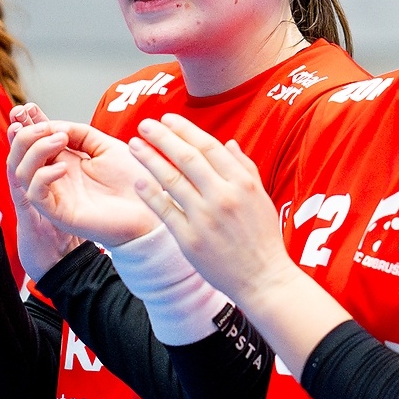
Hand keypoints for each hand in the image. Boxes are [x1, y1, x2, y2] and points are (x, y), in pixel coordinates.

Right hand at [10, 112, 158, 247]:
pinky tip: (63, 166)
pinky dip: (42, 177)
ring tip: (59, 140)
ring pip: (21, 172)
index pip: (35, 140)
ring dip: (34, 151)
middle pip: (20, 155)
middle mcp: (55, 177)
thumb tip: (54, 126)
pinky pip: (36, 195)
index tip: (27, 108)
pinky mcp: (59, 213)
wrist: (151, 208)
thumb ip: (79, 133)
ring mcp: (55, 195)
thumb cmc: (133, 180)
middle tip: (43, 125)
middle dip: (24, 135)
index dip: (27, 123)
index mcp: (65, 160)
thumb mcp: (104, 146)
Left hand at [130, 113, 292, 307]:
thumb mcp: (261, 198)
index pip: (208, 147)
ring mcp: (205, 218)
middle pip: (187, 158)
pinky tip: (138, 181)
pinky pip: (165, 211)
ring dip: (150, 159)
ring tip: (134, 145)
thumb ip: (245, 168)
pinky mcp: (190, 239)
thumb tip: (228, 143)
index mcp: (242, 183)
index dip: (185, 130)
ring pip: (172, 181)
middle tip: (144, 125)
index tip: (167, 119)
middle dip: (162, 137)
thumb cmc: (263, 239)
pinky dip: (150, 194)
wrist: (263, 278)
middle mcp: (223, 196)